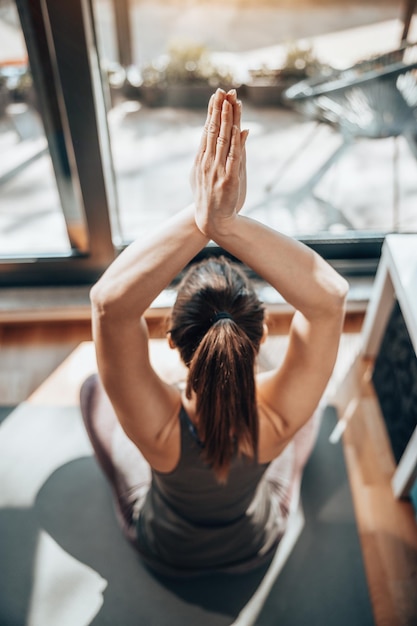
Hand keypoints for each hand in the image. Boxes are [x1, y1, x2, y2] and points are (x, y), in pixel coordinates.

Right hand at [191, 88, 247, 237]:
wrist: (210, 221)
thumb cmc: (211, 197)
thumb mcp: (209, 174)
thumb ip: (217, 155)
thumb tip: (228, 136)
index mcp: (202, 159)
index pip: (208, 130)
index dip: (213, 112)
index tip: (218, 95)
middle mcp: (208, 162)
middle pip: (214, 130)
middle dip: (219, 109)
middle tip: (223, 90)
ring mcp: (217, 170)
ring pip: (223, 140)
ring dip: (228, 120)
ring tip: (230, 102)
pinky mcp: (229, 179)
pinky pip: (234, 157)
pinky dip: (236, 143)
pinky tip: (239, 129)